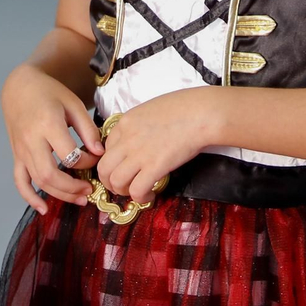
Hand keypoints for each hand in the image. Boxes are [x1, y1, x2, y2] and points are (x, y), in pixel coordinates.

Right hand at [0, 64, 103, 213]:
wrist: (20, 87)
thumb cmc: (49, 93)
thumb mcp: (72, 103)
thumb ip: (87, 129)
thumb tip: (100, 153)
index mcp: (48, 124)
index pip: (69, 154)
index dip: (87, 162)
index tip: (96, 158)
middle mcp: (31, 140)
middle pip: (50, 174)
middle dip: (72, 188)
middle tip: (89, 189)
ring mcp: (21, 150)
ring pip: (38, 181)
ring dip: (59, 194)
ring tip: (79, 198)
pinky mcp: (16, 156)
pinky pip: (20, 181)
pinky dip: (30, 198)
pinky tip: (43, 209)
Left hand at [96, 89, 219, 204]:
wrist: (201, 113)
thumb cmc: (184, 107)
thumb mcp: (151, 109)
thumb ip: (139, 125)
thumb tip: (140, 139)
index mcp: (126, 122)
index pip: (106, 148)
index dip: (114, 162)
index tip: (124, 168)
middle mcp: (127, 138)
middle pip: (103, 168)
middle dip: (110, 181)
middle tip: (123, 186)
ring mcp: (139, 153)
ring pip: (115, 181)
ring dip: (123, 191)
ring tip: (135, 192)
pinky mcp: (155, 167)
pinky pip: (136, 190)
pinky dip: (140, 198)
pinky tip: (150, 195)